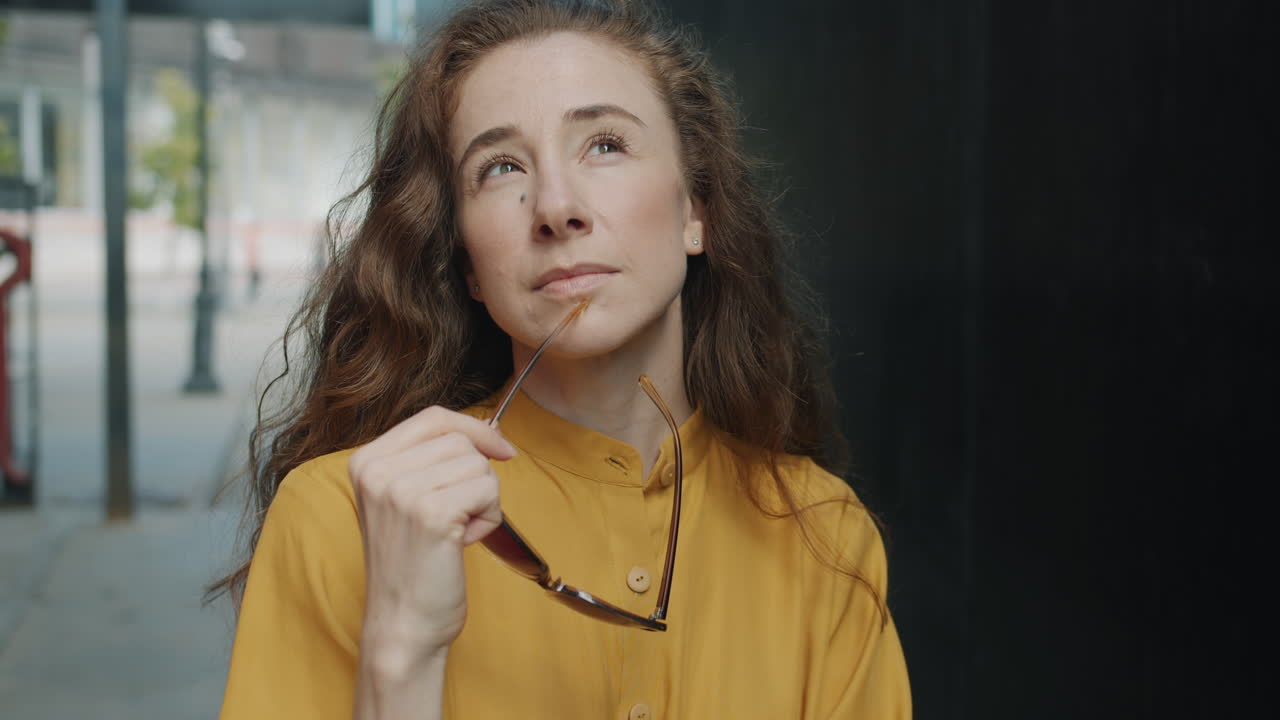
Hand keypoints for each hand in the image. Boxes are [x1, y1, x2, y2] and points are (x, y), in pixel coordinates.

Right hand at [348, 405, 515, 670]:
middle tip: (457, 518)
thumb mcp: (407, 500)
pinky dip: (488, 518)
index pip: (433, 418)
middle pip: (460, 440)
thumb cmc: (412, 566)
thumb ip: (432, 461)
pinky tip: (463, 543)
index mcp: (366, 461)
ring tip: (456, 532)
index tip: (500, 448)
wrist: (402, 624)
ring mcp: (401, 490)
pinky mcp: (431, 513)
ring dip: (482, 500)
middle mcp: (377, 471)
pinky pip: (487, 490)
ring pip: (478, 464)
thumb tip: (489, 430)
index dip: (474, 428)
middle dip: (475, 477)